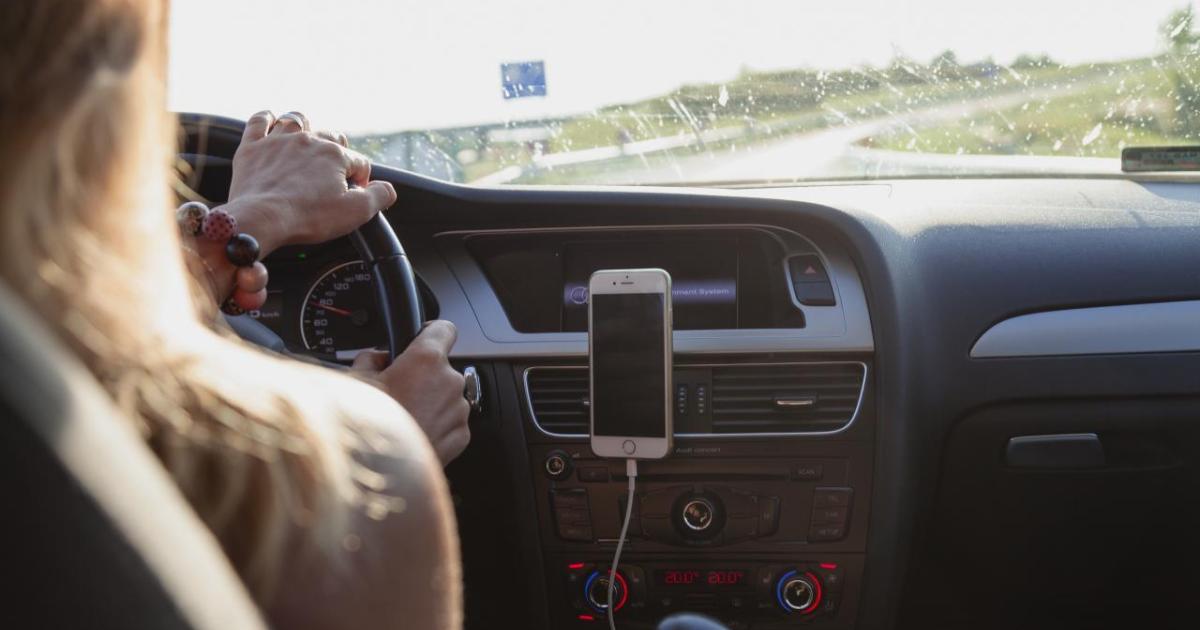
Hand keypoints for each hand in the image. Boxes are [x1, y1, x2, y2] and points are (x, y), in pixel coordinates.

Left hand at [225, 110, 396, 255]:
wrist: (262, 219)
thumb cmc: (308, 217)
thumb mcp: (356, 212)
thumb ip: (380, 196)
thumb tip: (388, 188)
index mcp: (335, 155)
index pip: (359, 162)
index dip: (361, 180)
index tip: (353, 195)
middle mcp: (308, 140)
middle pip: (331, 137)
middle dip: (337, 152)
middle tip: (333, 174)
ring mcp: (278, 141)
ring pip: (297, 121)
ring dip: (306, 128)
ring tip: (307, 142)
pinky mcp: (252, 147)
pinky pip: (259, 121)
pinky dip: (266, 118)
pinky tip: (270, 121)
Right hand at [352, 321, 470, 464]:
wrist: (380, 474)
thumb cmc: (367, 428)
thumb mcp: (356, 382)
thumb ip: (369, 359)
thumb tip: (375, 357)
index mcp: (426, 360)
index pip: (444, 328)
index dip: (431, 332)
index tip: (422, 338)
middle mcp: (449, 382)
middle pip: (441, 368)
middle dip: (422, 376)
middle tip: (397, 391)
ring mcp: (458, 410)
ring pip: (446, 396)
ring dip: (430, 402)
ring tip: (403, 417)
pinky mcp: (461, 436)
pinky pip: (450, 422)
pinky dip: (436, 425)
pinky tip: (412, 433)